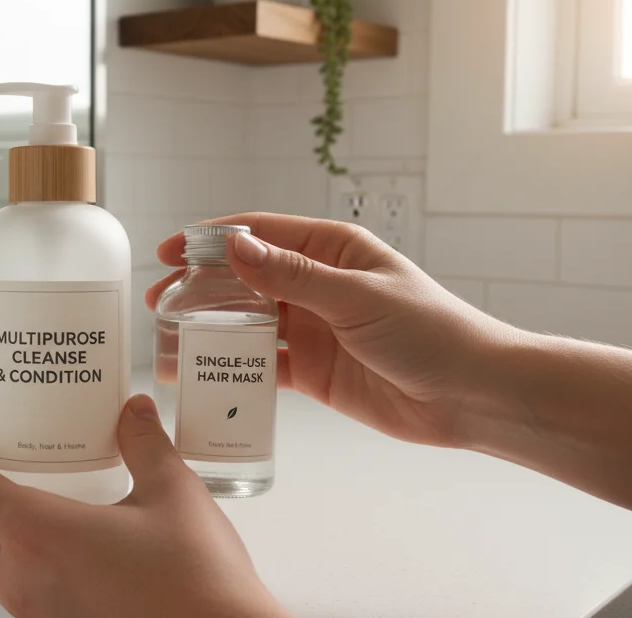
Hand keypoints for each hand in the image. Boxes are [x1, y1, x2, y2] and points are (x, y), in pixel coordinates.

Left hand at [0, 395, 288, 617]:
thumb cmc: (197, 580)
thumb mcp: (173, 493)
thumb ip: (145, 444)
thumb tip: (134, 411)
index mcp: (40, 536)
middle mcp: (26, 581)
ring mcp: (38, 615)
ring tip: (30, 502)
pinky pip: (18, 594)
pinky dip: (20, 564)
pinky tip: (63, 546)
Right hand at [147, 213, 511, 449]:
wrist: (473, 395)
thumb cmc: (432, 332)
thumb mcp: (357, 297)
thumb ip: (292, 277)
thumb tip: (234, 248)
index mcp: (332, 251)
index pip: (259, 234)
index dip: (210, 239)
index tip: (169, 250)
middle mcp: (318, 285)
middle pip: (244, 279)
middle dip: (199, 287)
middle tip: (158, 302)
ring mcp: (313, 329)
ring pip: (247, 323)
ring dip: (209, 329)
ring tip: (167, 341)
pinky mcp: (313, 372)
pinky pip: (262, 366)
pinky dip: (232, 369)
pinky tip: (201, 374)